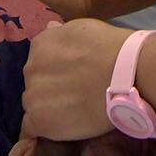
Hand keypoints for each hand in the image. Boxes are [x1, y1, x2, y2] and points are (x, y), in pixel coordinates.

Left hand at [21, 19, 131, 140]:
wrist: (125, 75)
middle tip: (76, 93)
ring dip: (49, 107)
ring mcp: (32, 95)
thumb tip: (50, 29)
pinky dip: (46, 127)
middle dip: (51, 87)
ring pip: (34, 104)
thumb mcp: (84, 28)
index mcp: (40, 44)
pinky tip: (64, 125)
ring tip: (74, 111)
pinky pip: (33, 127)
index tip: (72, 76)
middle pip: (36, 82)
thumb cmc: (111, 48)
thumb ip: (61, 34)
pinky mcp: (39, 120)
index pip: (40, 61)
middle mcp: (30, 68)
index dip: (56, 70)